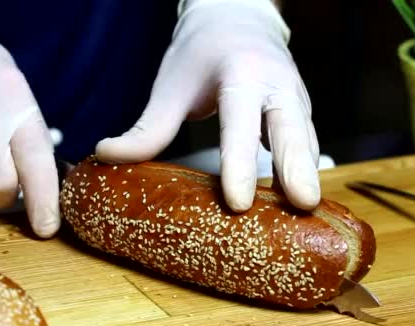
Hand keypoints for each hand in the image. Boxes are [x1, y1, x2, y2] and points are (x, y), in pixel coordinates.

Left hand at [96, 0, 319, 211]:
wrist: (236, 19)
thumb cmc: (201, 52)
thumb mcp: (172, 86)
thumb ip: (149, 127)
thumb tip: (108, 155)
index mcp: (241, 75)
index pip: (240, 124)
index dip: (239, 164)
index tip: (238, 202)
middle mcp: (276, 85)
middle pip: (293, 130)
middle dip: (299, 169)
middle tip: (303, 205)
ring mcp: (296, 98)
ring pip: (307, 140)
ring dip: (305, 176)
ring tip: (302, 217)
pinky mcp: (301, 112)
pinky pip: (307, 144)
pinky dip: (304, 171)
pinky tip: (294, 202)